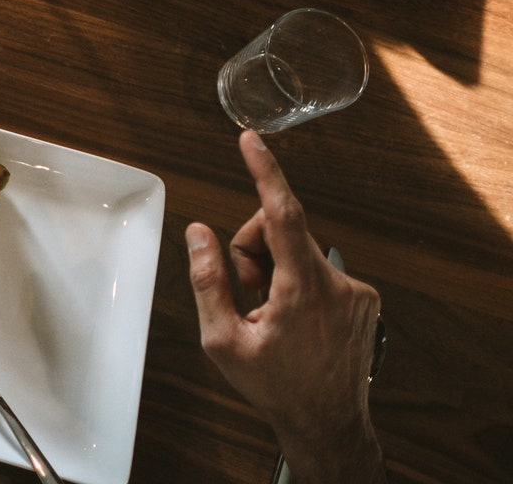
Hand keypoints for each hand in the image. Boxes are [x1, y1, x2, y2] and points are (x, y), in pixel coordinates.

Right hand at [187, 131, 383, 482]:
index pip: (283, 215)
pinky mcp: (364, 297)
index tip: (251, 141)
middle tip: (245, 293)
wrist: (327, 422)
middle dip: (253, 250)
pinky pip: (317, 267)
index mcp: (302, 291)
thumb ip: (208, 279)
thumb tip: (199, 232)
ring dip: (275, 269)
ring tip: (269, 312)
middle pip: (282, 230)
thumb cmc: (275, 386)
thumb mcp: (222, 340)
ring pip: (299, 249)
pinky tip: (292, 318)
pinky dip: (297, 281)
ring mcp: (356, 291)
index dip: (264, 173)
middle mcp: (337, 283)